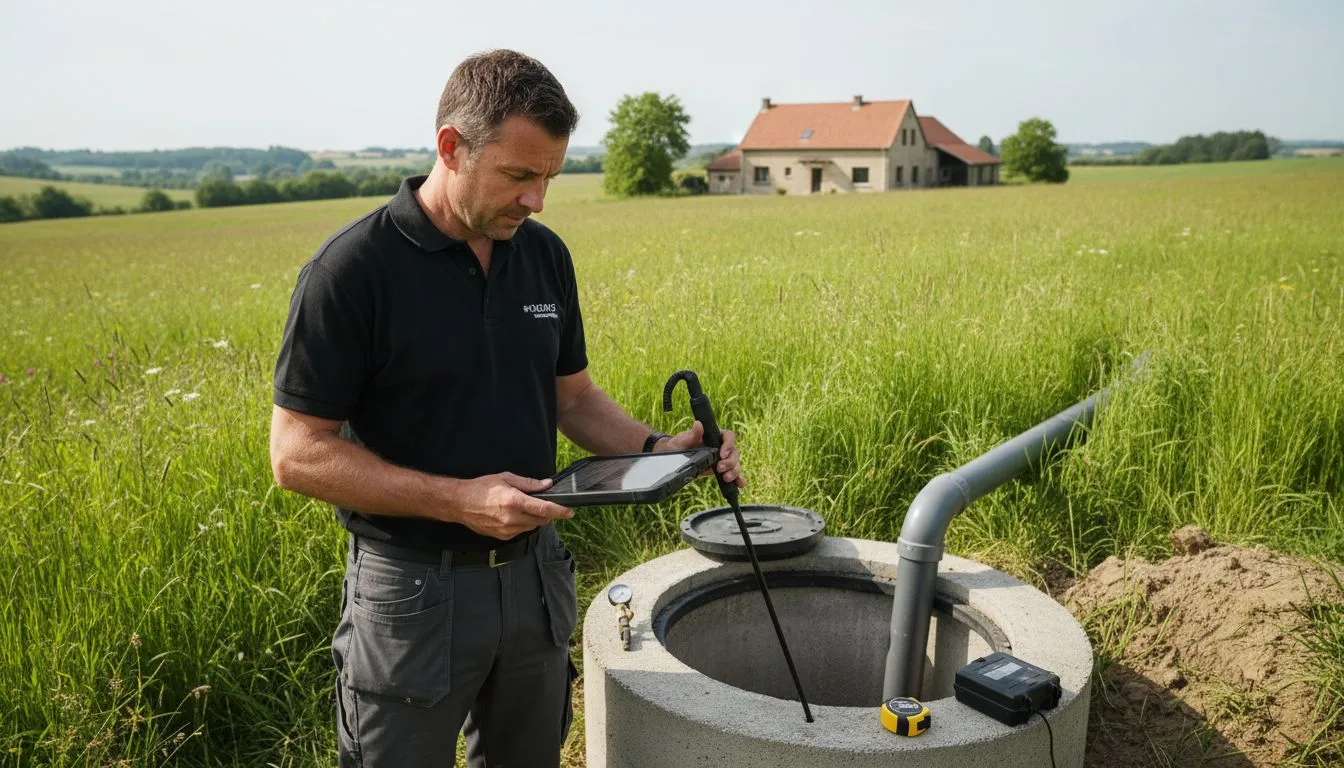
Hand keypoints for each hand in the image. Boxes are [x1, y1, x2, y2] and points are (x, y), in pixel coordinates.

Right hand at [442, 472, 572, 539]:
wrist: (460, 503)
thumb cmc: (481, 488)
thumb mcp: (506, 478)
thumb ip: (529, 484)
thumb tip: (547, 484)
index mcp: (514, 501)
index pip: (544, 509)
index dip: (560, 511)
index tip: (569, 512)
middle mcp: (512, 518)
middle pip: (541, 520)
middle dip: (547, 514)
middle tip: (545, 505)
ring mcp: (507, 529)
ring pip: (532, 527)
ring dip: (535, 519)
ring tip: (525, 508)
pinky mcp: (502, 536)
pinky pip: (521, 532)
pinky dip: (523, 524)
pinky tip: (515, 515)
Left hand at [656, 421, 744, 487]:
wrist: (674, 458)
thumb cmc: (678, 445)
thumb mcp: (682, 440)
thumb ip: (691, 434)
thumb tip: (698, 424)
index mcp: (714, 436)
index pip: (728, 436)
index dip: (728, 444)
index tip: (722, 454)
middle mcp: (721, 446)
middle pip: (734, 452)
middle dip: (730, 462)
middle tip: (719, 468)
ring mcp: (722, 459)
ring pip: (735, 463)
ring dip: (733, 471)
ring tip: (726, 478)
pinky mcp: (720, 470)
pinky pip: (732, 473)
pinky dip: (738, 479)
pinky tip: (740, 484)